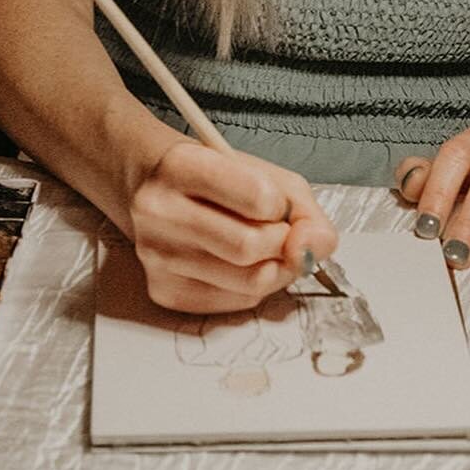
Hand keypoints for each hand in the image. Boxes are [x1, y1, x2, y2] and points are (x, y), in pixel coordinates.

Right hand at [128, 137, 337, 312]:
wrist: (155, 186)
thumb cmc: (215, 178)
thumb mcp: (262, 173)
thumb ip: (303, 208)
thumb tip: (314, 249)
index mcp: (181, 165)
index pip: (257, 197)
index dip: (279, 205)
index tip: (273, 203)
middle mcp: (159, 211)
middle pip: (249, 247)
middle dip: (280, 244)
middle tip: (276, 232)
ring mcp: (155, 254)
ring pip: (246, 282)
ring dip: (273, 269)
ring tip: (263, 249)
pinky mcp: (162, 290)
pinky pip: (233, 304)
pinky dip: (253, 289)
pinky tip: (241, 266)